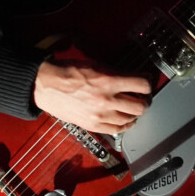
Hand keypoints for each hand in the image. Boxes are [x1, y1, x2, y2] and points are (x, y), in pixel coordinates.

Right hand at [33, 58, 152, 132]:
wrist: (46, 86)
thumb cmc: (67, 72)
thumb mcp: (96, 65)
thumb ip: (116, 73)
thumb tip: (133, 78)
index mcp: (108, 81)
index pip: (142, 85)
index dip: (148, 82)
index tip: (147, 80)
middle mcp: (107, 100)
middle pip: (141, 105)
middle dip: (146, 99)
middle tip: (144, 96)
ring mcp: (100, 116)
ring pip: (132, 119)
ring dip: (136, 113)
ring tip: (135, 107)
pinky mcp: (93, 126)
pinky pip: (118, 130)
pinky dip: (126, 125)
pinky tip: (126, 120)